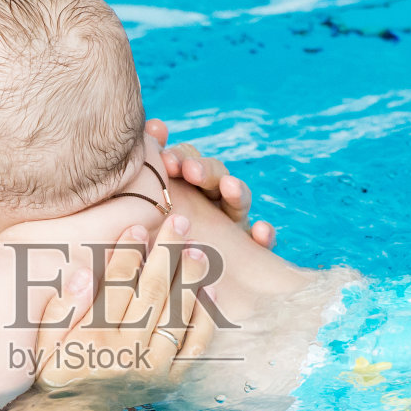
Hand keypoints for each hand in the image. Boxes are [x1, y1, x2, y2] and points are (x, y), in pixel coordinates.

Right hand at [32, 215, 217, 390]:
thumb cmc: (52, 379)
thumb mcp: (39, 348)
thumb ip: (58, 311)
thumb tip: (84, 274)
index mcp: (93, 339)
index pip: (117, 284)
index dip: (129, 253)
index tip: (139, 228)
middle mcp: (128, 354)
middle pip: (153, 291)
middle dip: (167, 252)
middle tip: (178, 222)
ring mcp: (153, 370)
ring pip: (178, 314)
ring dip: (190, 278)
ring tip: (197, 249)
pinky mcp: (169, 383)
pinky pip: (195, 347)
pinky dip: (205, 318)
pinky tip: (210, 291)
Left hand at [146, 118, 276, 249]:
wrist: (165, 284)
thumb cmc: (151, 240)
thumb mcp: (145, 207)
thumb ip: (149, 167)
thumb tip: (156, 125)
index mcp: (186, 186)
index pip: (190, 161)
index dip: (182, 157)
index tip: (167, 162)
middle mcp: (213, 200)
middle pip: (216, 175)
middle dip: (206, 170)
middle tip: (192, 171)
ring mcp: (233, 223)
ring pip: (240, 201)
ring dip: (237, 191)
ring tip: (230, 187)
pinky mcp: (249, 250)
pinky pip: (260, 241)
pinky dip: (264, 234)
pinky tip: (261, 232)